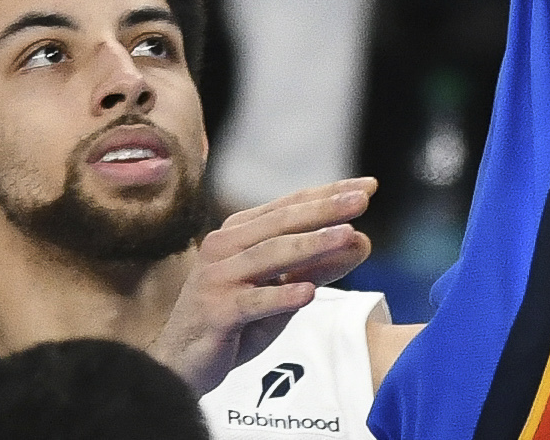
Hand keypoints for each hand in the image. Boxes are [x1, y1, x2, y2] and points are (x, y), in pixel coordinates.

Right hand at [149, 179, 375, 393]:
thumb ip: (318, 265)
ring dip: (311, 245)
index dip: (328, 193)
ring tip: (348, 235)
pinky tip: (307, 293)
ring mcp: (216, 280)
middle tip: (363, 200)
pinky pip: (251, 302)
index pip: (289, 206)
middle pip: (280, 223)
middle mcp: (224, 249)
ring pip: (269, 256)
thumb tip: (363, 240)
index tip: (369, 186)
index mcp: (239, 234)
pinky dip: (280, 296)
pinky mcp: (213, 313)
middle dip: (324, 209)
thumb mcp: (282, 289)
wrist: (180, 364)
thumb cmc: (235, 319)